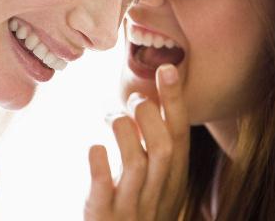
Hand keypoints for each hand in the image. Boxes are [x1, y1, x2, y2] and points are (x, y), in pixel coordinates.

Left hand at [84, 64, 189, 220]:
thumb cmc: (137, 214)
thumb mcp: (157, 185)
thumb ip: (157, 150)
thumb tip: (146, 102)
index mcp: (173, 182)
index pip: (180, 135)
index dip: (174, 101)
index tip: (166, 67)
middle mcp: (157, 194)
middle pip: (164, 147)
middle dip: (149, 115)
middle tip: (132, 99)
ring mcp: (131, 208)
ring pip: (138, 163)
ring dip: (125, 131)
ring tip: (110, 116)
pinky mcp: (103, 217)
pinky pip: (103, 190)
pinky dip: (100, 165)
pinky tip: (94, 147)